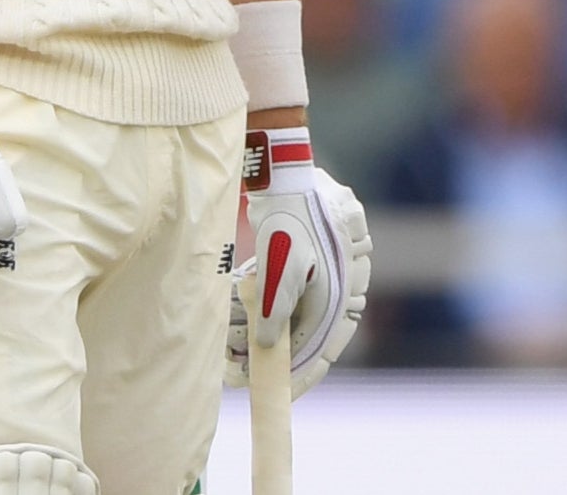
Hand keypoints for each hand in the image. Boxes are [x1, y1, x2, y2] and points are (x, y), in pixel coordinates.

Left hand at [224, 128, 371, 396]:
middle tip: (237, 368)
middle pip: (301, 335)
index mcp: (341, 300)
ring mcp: (319, 274)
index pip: (320, 351)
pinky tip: (232, 308)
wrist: (287, 172)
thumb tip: (269, 347)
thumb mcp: (283, 270)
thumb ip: (277, 311)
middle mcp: (336, 291)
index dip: (296, 376)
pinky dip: (257, 303)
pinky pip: (277, 291)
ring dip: (257, 328)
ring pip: (286, 313)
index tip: (271, 393)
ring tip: (225, 342)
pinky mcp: (298, 258)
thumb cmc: (291, 220)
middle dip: (269, 353)